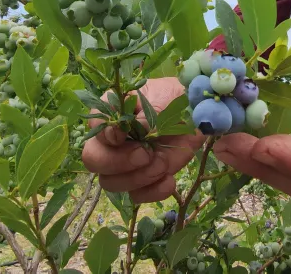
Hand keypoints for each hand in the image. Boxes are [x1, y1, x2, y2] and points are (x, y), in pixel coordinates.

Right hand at [81, 77, 205, 202]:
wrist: (197, 115)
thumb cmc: (176, 98)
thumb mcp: (166, 96)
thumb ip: (151, 112)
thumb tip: (140, 128)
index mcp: (113, 112)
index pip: (95, 127)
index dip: (105, 135)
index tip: (124, 134)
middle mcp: (112, 140)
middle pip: (94, 160)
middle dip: (117, 162)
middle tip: (144, 155)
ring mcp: (126, 162)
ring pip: (111, 182)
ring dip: (137, 178)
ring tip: (162, 165)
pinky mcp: (144, 178)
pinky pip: (137, 195)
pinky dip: (152, 192)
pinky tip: (169, 181)